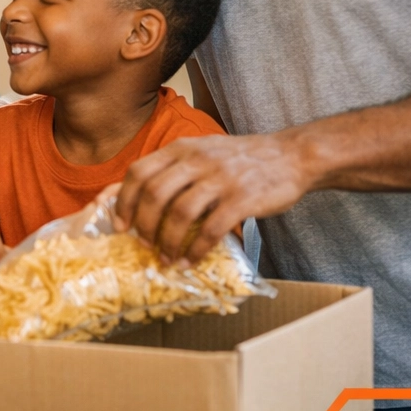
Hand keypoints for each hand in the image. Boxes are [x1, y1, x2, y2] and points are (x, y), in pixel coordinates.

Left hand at [114, 132, 309, 265]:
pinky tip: (191, 262)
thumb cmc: (240, 160)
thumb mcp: (201, 152)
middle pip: (154, 193)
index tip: (119, 224)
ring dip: (169, 241)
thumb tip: (133, 196)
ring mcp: (220, 178)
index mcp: (181, 148)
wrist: (292, 155)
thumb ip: (172, 169)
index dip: (124, 200)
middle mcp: (197, 160)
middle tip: (142, 244)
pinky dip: (196, 250)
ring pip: (180, 213)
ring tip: (166, 258)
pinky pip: (211, 229)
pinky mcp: (242, 198)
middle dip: (143, 224)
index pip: (139, 171)